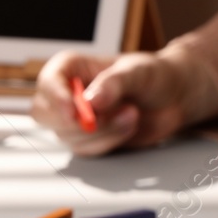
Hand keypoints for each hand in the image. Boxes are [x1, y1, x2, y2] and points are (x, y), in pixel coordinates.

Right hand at [32, 50, 217, 155]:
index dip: (56, 98)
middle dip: (76, 121)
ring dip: (102, 132)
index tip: (74, 112)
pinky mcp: (87, 139)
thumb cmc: (153, 75)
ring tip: (131, 114)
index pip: (48, 82)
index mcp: (71, 68)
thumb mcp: (137, 71)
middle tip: (102, 119)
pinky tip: (127, 126)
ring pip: (67, 135)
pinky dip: (108, 142)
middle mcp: (67, 93)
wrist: (172, 98)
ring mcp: (74, 119)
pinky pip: (86, 149)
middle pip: (45, 114)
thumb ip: (114, 83)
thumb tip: (92, 100)